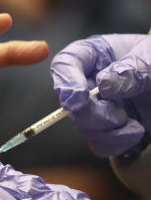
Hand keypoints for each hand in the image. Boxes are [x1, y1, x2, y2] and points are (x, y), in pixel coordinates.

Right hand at [51, 34, 150, 156]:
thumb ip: (130, 69)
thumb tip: (104, 84)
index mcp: (94, 55)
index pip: (65, 64)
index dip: (66, 82)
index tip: (80, 98)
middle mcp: (89, 82)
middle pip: (70, 103)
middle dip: (93, 115)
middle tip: (119, 115)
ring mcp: (97, 107)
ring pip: (83, 127)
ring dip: (108, 132)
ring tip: (134, 124)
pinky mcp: (108, 129)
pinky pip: (98, 144)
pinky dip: (116, 144)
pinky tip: (134, 132)